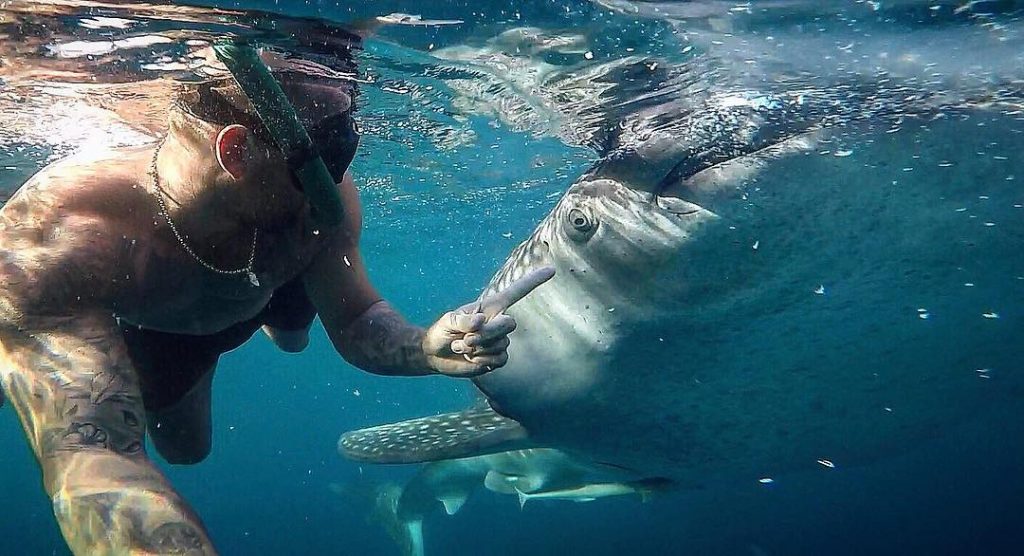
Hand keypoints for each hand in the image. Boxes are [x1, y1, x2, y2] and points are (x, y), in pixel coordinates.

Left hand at [423, 266, 554, 376]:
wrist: (437, 354)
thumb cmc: (442, 331)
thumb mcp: (448, 321)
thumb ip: (463, 320)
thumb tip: (481, 321)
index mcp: (490, 307)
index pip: (516, 292)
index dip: (533, 281)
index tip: (551, 270)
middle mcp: (498, 322)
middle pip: (509, 324)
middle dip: (486, 333)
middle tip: (465, 338)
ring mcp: (499, 341)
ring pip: (502, 344)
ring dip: (478, 349)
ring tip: (462, 347)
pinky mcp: (497, 358)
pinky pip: (499, 360)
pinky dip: (482, 361)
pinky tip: (470, 358)